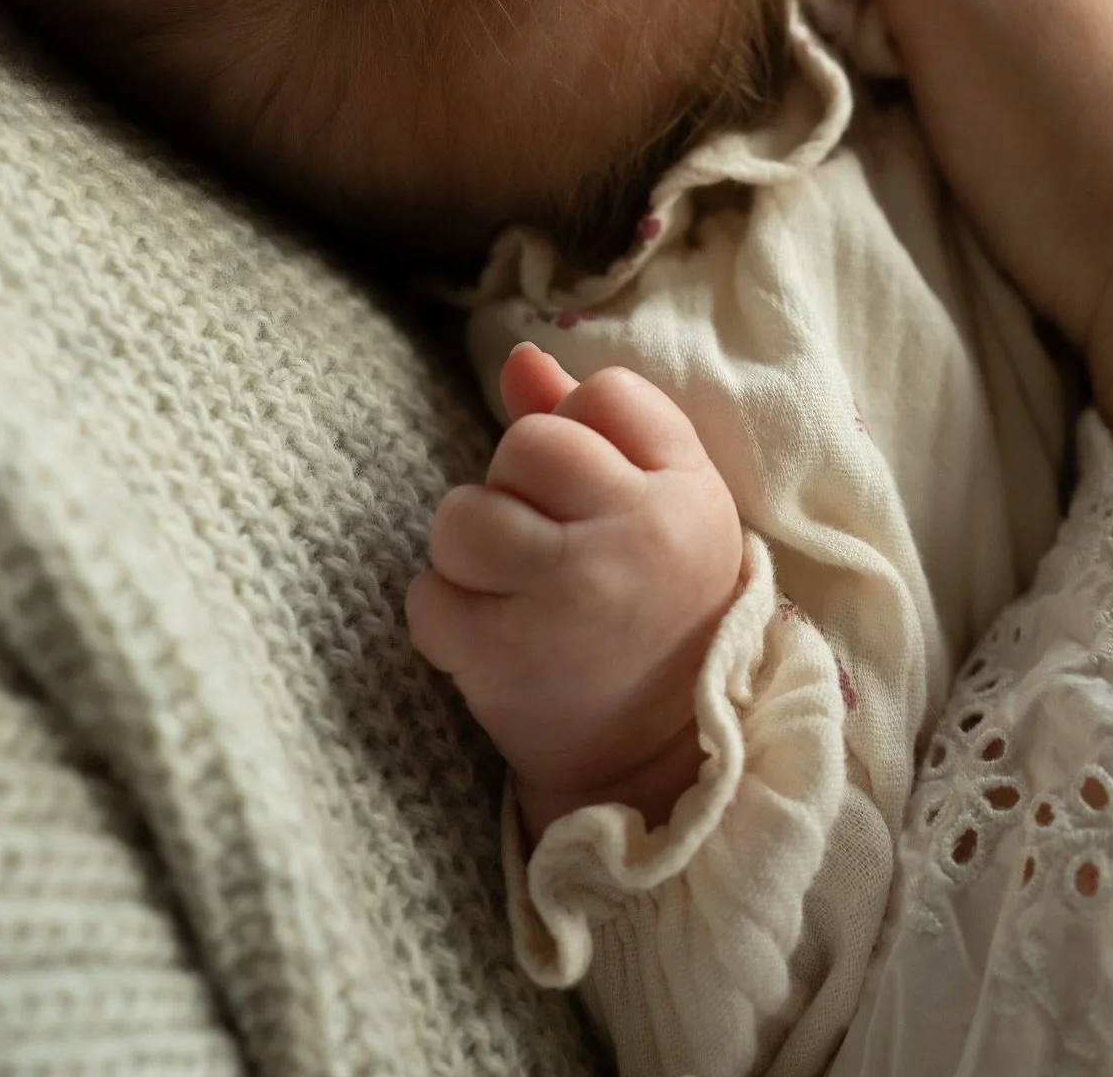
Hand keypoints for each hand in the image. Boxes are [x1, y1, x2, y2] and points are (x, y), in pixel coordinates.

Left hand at [405, 344, 743, 837]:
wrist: (660, 756)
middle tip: (538, 539)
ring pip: (464, 515)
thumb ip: (593, 424)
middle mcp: (632, 535)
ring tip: (502, 583)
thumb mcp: (662, 505)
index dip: (579, 432)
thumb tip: (519, 356)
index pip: (605, 395)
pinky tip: (481, 636)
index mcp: (683, 490)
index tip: (587, 491)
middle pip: (527, 444)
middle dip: (513, 483)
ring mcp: (568, 597)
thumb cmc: (655, 605)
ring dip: (465, 548)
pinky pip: (429, 596)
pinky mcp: (507, 657)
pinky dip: (441, 617)